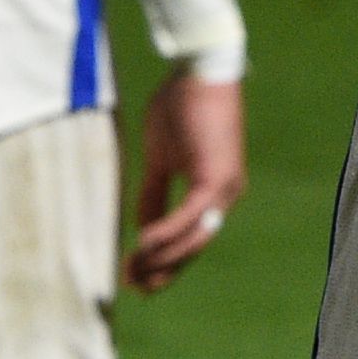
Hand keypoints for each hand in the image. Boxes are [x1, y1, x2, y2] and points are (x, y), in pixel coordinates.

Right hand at [125, 68, 246, 294]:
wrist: (200, 71)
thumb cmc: (180, 107)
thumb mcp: (160, 159)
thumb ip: (154, 193)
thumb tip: (142, 227)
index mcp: (213, 191)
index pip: (190, 237)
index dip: (164, 260)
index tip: (138, 277)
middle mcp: (225, 195)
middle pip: (193, 247)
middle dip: (162, 270)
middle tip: (134, 287)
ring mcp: (224, 188)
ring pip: (193, 239)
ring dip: (161, 258)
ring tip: (132, 272)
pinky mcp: (216, 177)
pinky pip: (190, 216)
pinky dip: (167, 233)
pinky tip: (143, 246)